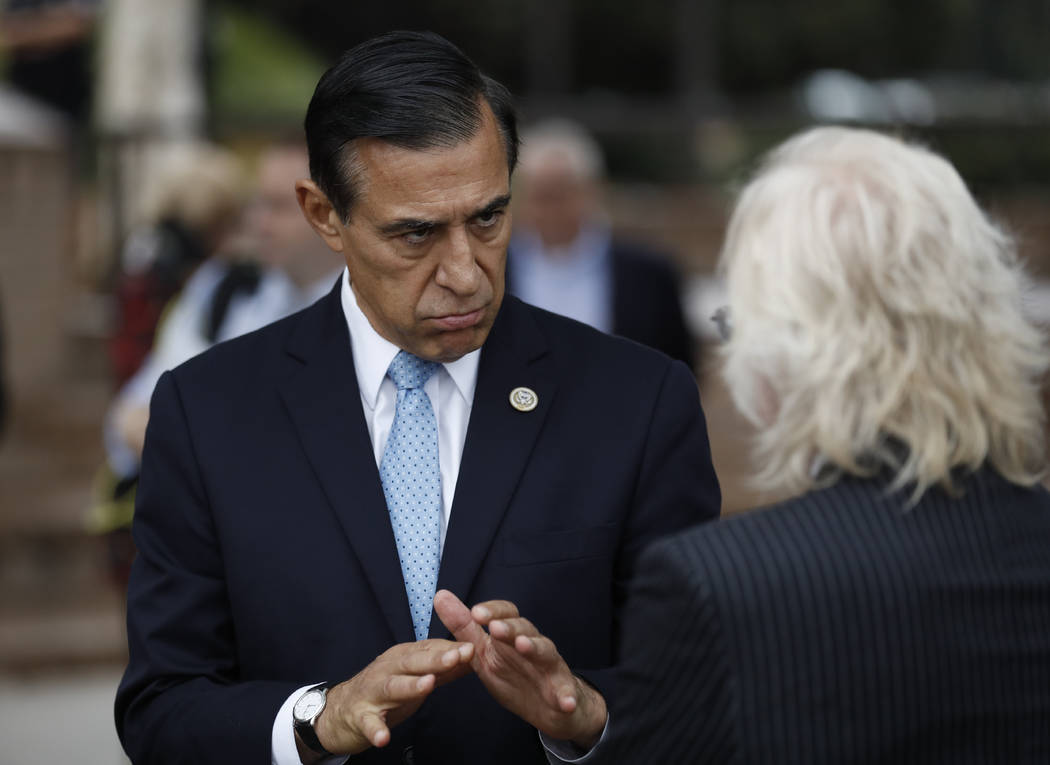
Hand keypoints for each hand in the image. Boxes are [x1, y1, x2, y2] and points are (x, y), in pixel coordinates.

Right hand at [308, 639, 473, 756]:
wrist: (339, 712)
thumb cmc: (384, 689)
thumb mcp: (414, 675)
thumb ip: (441, 668)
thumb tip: (471, 655)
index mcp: (401, 657)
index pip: (428, 649)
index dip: (449, 648)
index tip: (471, 647)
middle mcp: (387, 670)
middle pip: (411, 662)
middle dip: (435, 659)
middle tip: (457, 657)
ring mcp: (372, 693)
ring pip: (392, 687)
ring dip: (410, 685)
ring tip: (427, 685)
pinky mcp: (359, 717)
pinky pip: (367, 724)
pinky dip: (375, 730)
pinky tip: (383, 738)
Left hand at [433, 590, 606, 747]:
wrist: (549, 708)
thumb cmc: (515, 676)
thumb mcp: (484, 654)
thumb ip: (464, 627)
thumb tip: (440, 595)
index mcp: (512, 636)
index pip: (506, 614)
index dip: (494, 611)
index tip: (476, 613)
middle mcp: (533, 645)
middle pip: (525, 629)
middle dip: (510, 627)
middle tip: (496, 627)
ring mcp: (550, 667)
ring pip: (545, 652)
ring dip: (535, 648)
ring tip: (523, 646)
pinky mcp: (564, 691)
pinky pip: (567, 692)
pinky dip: (567, 696)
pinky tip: (565, 702)